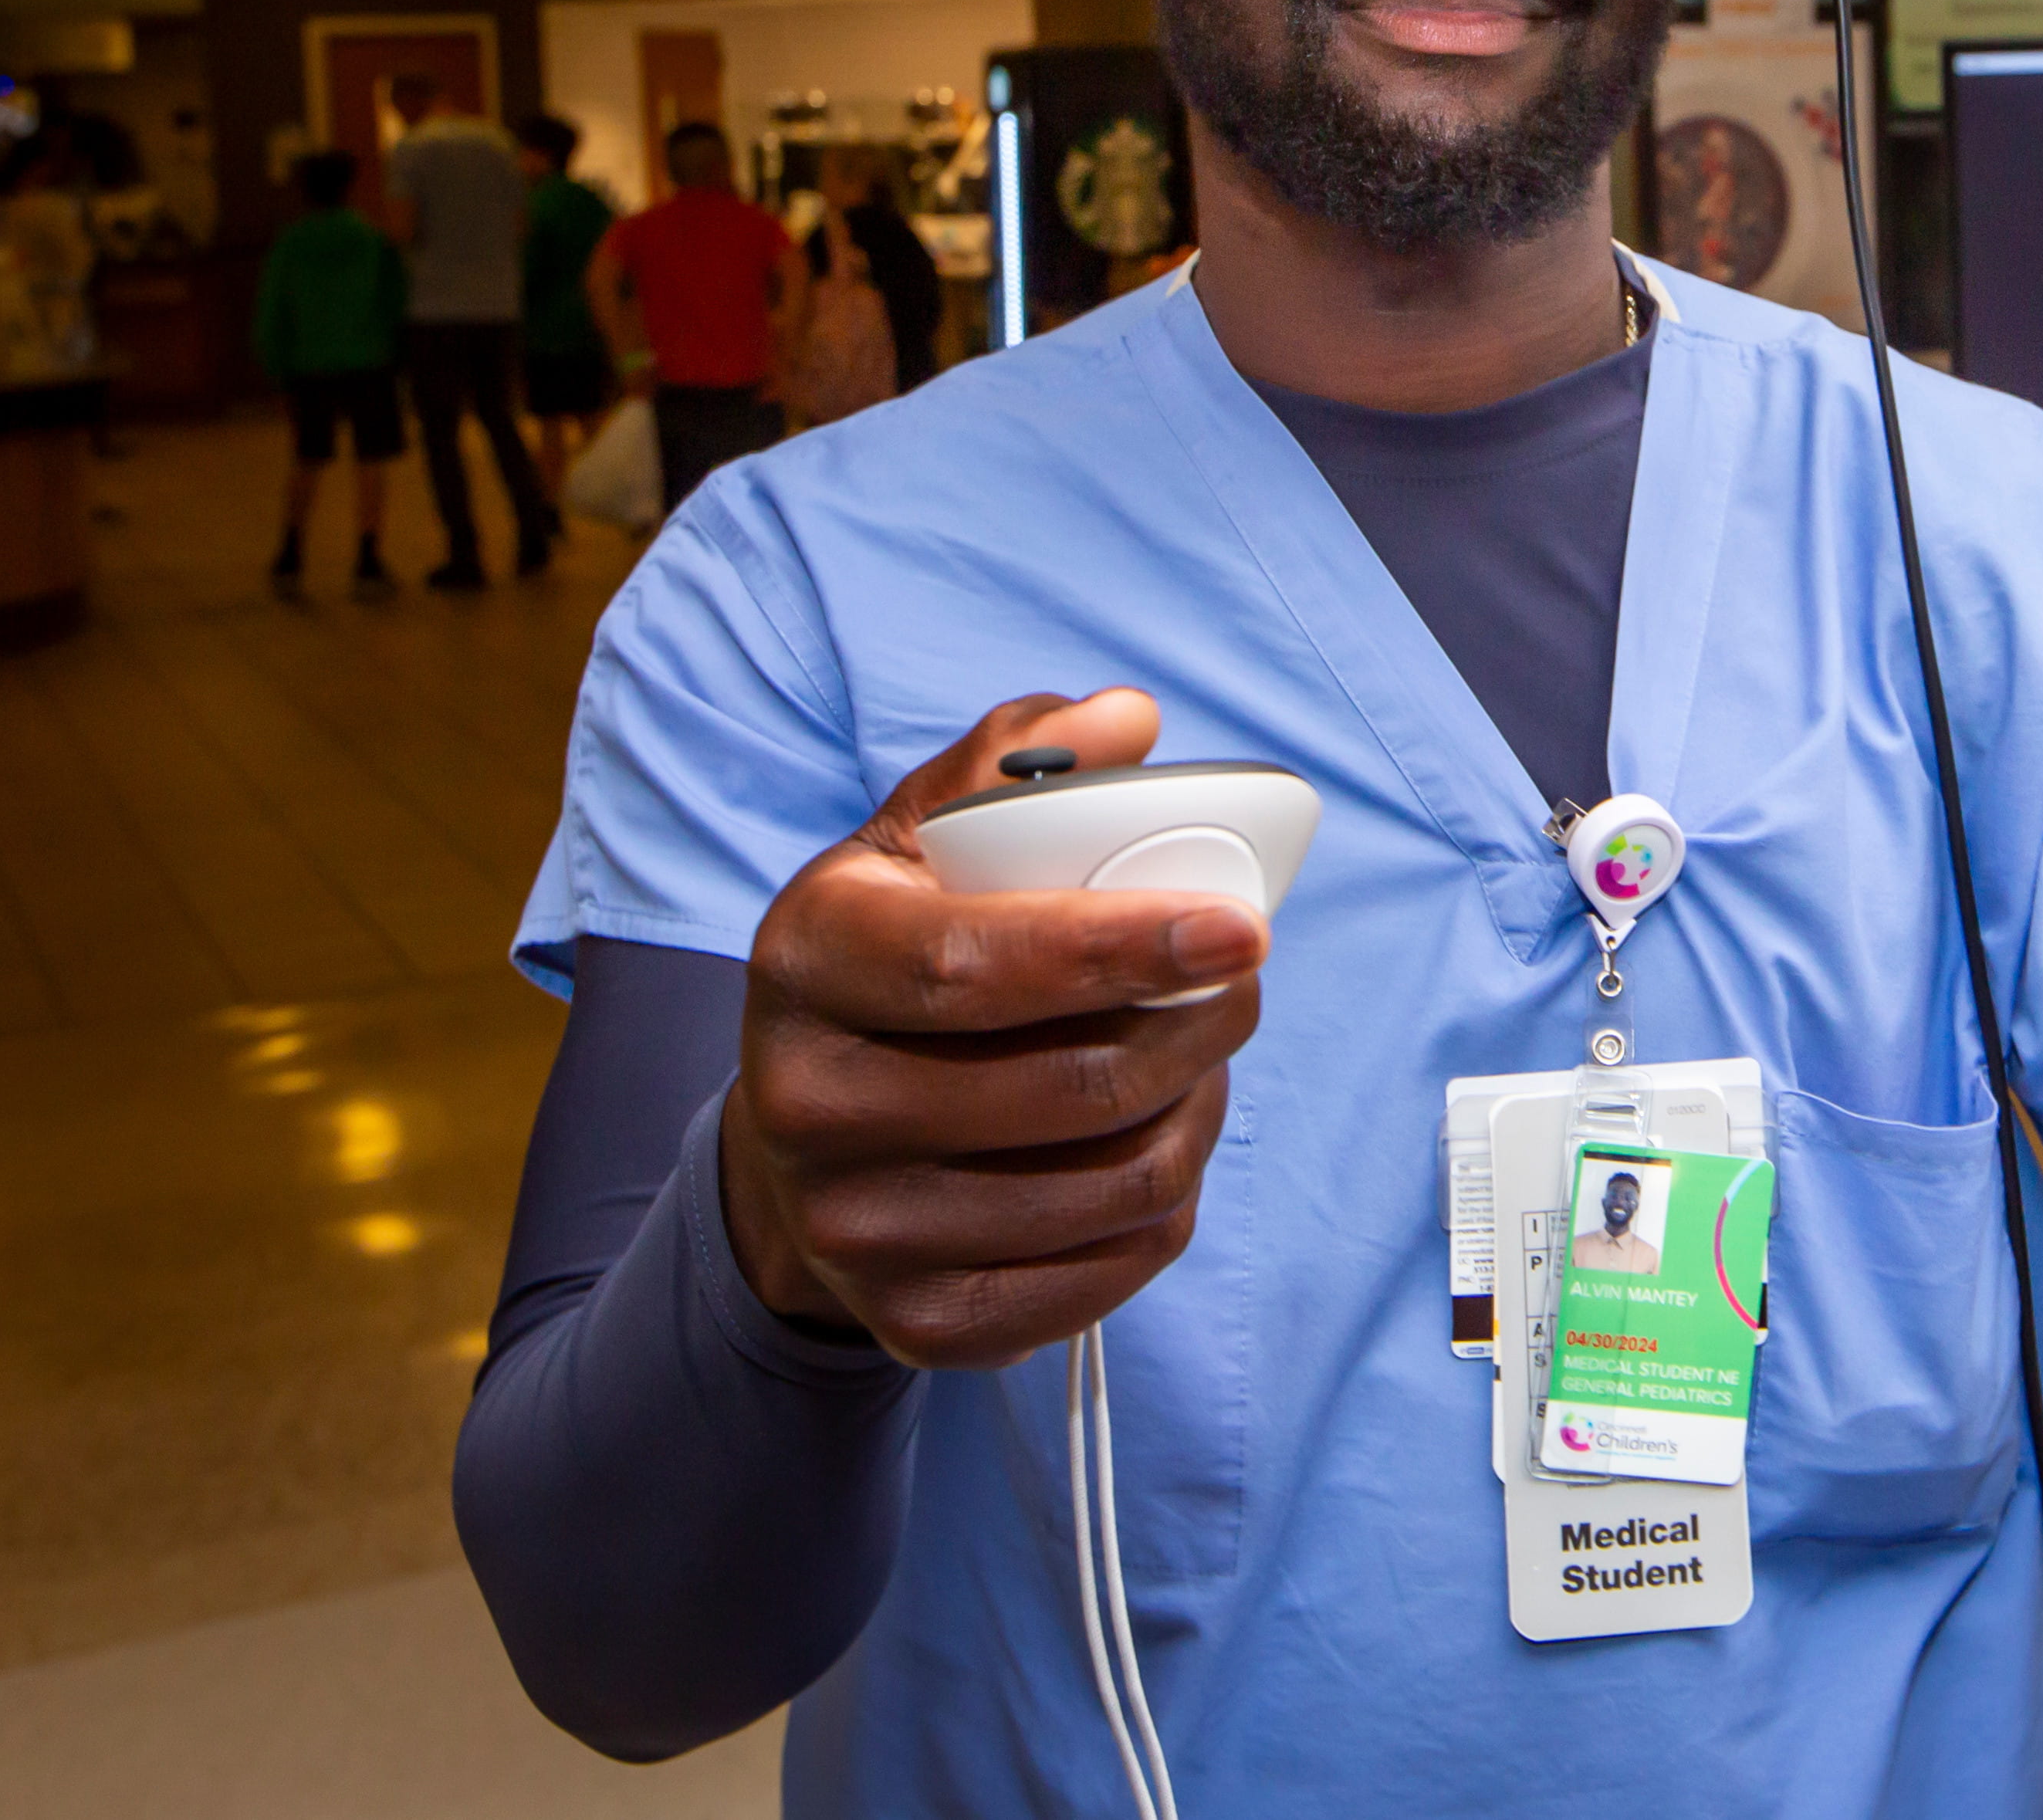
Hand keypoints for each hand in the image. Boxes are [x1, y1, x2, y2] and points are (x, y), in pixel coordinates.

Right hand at [718, 690, 1266, 1368]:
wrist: (799, 1135)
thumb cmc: (890, 962)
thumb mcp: (918, 842)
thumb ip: (1017, 766)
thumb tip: (1126, 721)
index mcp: (807, 956)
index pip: (978, 963)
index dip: (1123, 944)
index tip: (1243, 927)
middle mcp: (807, 1101)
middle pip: (1069, 1084)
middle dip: (1197, 1029)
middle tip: (1241, 983)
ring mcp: (854, 1228)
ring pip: (1110, 1183)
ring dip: (1195, 1113)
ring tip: (1197, 1059)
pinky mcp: (915, 1322)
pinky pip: (1106, 1273)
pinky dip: (1165, 1206)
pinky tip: (1156, 1144)